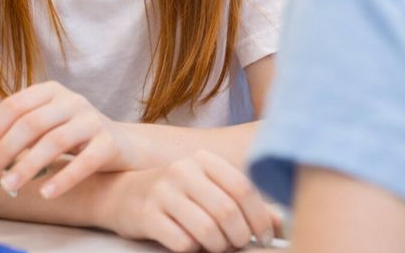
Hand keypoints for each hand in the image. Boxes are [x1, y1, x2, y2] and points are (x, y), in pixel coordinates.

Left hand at [0, 81, 136, 197]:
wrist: (122, 145)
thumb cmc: (75, 137)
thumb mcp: (48, 125)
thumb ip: (21, 134)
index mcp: (51, 91)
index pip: (16, 104)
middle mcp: (72, 100)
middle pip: (32, 122)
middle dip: (5, 149)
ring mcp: (91, 119)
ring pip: (55, 141)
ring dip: (28, 166)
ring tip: (9, 185)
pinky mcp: (108, 143)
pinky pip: (84, 162)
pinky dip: (63, 179)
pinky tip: (46, 193)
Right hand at [105, 150, 275, 252]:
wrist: (124, 194)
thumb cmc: (177, 195)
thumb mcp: (208, 189)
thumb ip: (243, 203)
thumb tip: (280, 225)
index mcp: (201, 160)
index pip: (242, 187)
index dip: (260, 216)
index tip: (264, 236)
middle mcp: (182, 171)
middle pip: (227, 212)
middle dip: (240, 237)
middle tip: (237, 244)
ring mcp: (162, 192)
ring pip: (207, 231)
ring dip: (217, 246)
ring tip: (215, 244)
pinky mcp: (147, 215)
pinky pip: (183, 243)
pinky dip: (193, 250)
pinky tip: (189, 242)